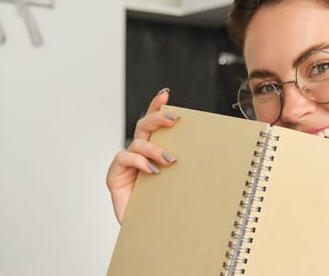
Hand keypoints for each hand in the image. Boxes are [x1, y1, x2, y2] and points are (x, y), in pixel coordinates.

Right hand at [106, 88, 179, 223]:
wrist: (151, 234)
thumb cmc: (167, 208)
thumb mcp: (181, 183)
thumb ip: (187, 167)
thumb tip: (213, 151)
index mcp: (154, 152)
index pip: (155, 124)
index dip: (157, 106)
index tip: (166, 93)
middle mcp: (139, 154)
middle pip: (144, 126)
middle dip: (158, 117)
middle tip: (174, 119)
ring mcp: (126, 165)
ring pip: (137, 142)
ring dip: (154, 148)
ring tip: (169, 160)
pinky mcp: (115, 176)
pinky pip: (123, 158)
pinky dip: (138, 160)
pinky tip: (150, 170)